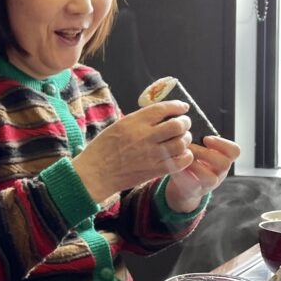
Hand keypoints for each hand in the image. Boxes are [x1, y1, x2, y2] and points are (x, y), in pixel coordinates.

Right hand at [70, 102, 193, 202]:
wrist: (95, 173)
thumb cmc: (102, 149)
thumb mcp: (117, 126)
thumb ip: (138, 121)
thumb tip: (158, 115)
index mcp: (134, 122)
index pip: (163, 109)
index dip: (177, 106)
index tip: (182, 108)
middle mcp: (145, 136)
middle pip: (178, 125)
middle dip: (185, 122)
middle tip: (183, 124)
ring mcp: (151, 154)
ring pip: (182, 143)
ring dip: (185, 139)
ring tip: (181, 139)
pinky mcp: (154, 170)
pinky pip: (180, 162)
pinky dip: (185, 156)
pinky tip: (181, 154)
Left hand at [164, 135, 240, 211]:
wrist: (183, 185)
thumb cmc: (190, 161)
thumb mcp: (199, 150)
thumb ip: (198, 140)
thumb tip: (185, 122)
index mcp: (223, 158)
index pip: (234, 151)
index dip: (222, 143)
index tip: (206, 139)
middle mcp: (220, 172)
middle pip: (225, 163)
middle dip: (205, 153)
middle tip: (189, 148)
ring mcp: (209, 184)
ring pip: (211, 177)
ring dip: (194, 165)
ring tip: (181, 157)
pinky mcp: (195, 191)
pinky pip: (193, 185)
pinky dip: (183, 174)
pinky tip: (175, 166)